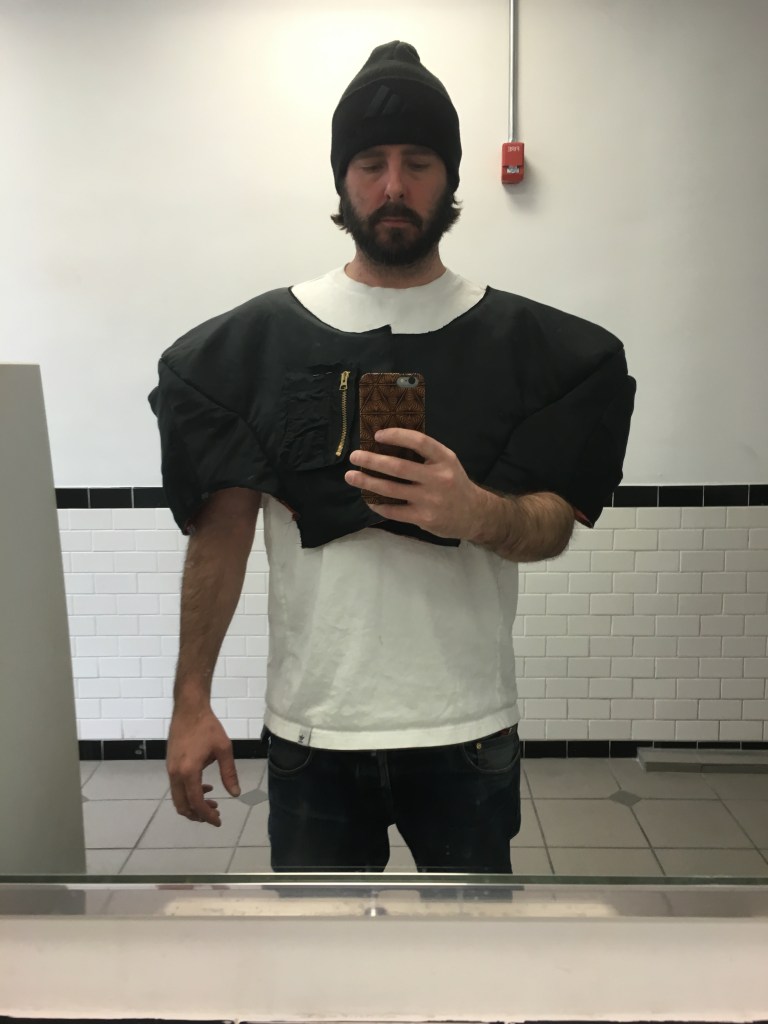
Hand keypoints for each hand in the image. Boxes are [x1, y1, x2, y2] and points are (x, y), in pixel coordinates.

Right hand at [167, 706, 240, 826]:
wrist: (189, 709)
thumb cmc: (208, 727)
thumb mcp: (223, 749)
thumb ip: (229, 773)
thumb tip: (235, 794)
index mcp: (188, 772)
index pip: (196, 802)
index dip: (207, 815)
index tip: (218, 822)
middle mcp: (175, 774)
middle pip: (182, 805)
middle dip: (198, 815)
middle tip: (215, 815)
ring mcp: (170, 769)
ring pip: (178, 798)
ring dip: (193, 804)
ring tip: (212, 803)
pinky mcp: (170, 764)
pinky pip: (177, 787)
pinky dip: (189, 793)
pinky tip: (205, 787)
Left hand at [345, 428, 487, 539]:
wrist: (474, 514)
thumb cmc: (454, 484)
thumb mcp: (447, 463)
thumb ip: (425, 455)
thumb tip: (388, 444)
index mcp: (444, 459)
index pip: (419, 441)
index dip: (396, 436)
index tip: (377, 435)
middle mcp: (438, 478)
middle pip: (398, 467)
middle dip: (372, 460)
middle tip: (354, 456)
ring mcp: (430, 500)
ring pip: (391, 489)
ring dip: (367, 482)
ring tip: (351, 476)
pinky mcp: (424, 518)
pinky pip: (394, 511)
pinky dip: (378, 504)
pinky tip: (368, 498)